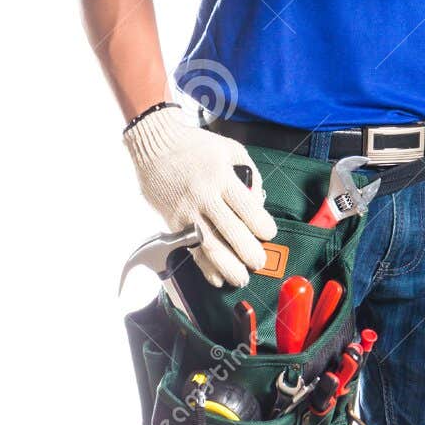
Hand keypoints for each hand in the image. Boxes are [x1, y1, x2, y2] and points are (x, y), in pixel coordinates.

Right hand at [123, 107, 277, 287]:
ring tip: (241, 278)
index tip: (270, 234)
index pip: (245, 205)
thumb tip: (259, 203)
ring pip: (208, 244)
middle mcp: (203, 195)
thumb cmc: (196, 146)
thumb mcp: (230, 149)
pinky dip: (203, 266)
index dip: (260, 223)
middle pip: (228, 229)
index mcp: (220, 176)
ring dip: (226, 265)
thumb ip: (249, 174)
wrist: (155, 145)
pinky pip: (189, 247)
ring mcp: (186, 210)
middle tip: (259, 262)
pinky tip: (216, 277)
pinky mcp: (172, 221)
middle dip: (246, 250)